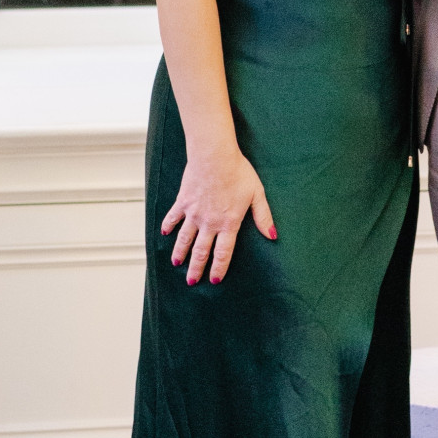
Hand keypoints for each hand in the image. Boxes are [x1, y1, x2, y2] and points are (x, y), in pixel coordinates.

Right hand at [161, 149, 275, 283]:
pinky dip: (168, 226)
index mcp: (228, 223)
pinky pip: (173, 217)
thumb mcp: (257, 194)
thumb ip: (263, 217)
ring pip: (184, 239)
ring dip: (180, 253)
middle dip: (196, 269)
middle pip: (201, 252)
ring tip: (176, 264)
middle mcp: (209, 223)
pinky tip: (164, 234)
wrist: (214, 156)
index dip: (219, 268)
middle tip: (192, 281)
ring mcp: (194, 213)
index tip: (214, 280)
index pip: (223, 253)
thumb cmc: (238, 172)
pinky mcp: (183, 202)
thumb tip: (272, 236)